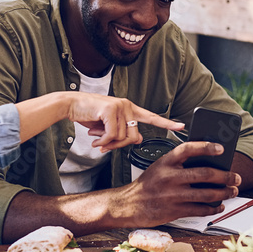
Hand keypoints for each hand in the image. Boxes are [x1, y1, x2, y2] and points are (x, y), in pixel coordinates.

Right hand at [67, 95, 183, 151]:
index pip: (152, 116)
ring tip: (97, 139)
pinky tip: (94, 138)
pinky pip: (113, 135)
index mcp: (129, 109)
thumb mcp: (108, 126)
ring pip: (123, 138)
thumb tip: (138, 140)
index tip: (181, 126)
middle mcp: (127, 106)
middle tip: (104, 145)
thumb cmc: (88, 115)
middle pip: (134, 137)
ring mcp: (120, 106)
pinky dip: (103, 141)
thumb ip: (123, 132)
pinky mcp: (111, 109)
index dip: (166, 123)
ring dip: (108, 144)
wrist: (70, 105)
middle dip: (119, 146)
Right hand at [115, 142, 241, 225]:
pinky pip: (200, 210)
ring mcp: (172, 195)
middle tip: (236, 177)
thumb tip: (210, 164)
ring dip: (224, 193)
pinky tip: (219, 206)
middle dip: (226, 176)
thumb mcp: (159, 167)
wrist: (127, 205)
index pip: (188, 149)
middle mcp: (169, 177)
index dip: (206, 147)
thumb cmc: (147, 184)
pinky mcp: (174, 211)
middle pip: (205, 173)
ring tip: (232, 191)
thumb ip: (179, 164)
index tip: (221, 148)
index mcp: (166, 162)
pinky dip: (213, 208)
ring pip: (207, 193)